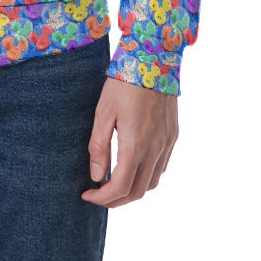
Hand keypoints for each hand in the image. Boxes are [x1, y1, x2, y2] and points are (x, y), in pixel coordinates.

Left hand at [81, 76, 177, 208]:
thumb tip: (96, 176)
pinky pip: (161, 168)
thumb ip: (99, 146)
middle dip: (115, 200)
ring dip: (132, 190)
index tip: (87, 195)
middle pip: (137, 192)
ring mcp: (166, 144)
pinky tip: (132, 167)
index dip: (102, 198)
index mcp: (135, 145)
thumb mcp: (103, 111)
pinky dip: (146, 177)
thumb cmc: (124, 83)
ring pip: (151, 183)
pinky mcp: (172, 137)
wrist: (154, 60)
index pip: (119, 187)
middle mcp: (155, 150)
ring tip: (113, 183)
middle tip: (98, 195)